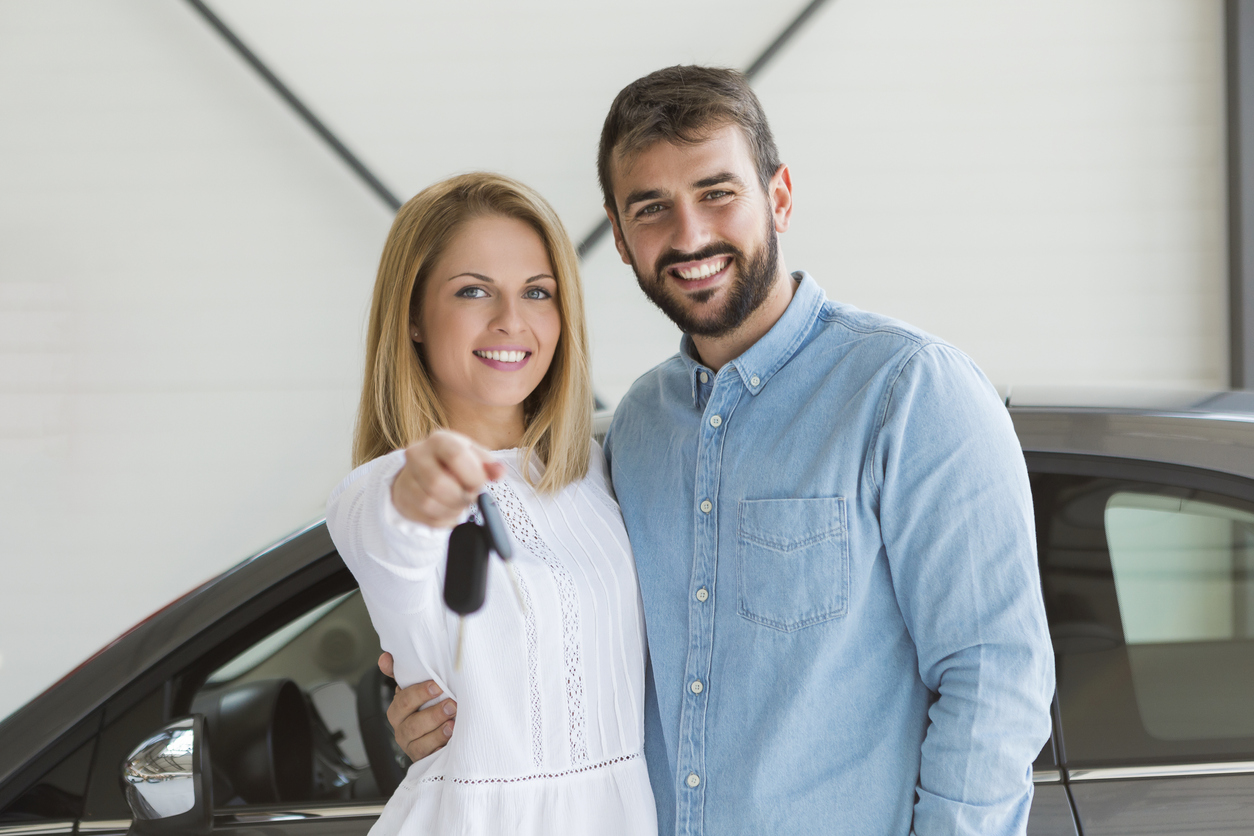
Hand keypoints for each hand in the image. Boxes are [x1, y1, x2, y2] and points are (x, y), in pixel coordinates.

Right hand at [379, 652, 455, 760]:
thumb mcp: (416, 689)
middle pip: (412, 723)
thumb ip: (402, 673)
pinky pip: (427, 755)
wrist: (436, 735)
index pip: (403, 700)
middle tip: (451, 704)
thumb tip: (386, 657)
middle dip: (433, 713)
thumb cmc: (427, 707)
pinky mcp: (422, 758)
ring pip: (420, 741)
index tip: (437, 685)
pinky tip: (451, 738)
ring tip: (453, 723)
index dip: (419, 693)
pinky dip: (439, 746)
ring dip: (438, 731)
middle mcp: (402, 728)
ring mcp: (411, 745)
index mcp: (399, 709)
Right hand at [391, 429, 506, 527]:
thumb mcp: (474, 457)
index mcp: (439, 439)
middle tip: (470, 495)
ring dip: (452, 509)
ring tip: (460, 502)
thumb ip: (489, 465)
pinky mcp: (404, 499)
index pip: (455, 456)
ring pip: (429, 503)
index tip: (480, 484)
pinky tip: (449, 509)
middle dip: (460, 496)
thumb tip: (499, 472)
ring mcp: (407, 477)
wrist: (425, 471)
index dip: (472, 476)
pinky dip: (444, 518)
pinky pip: (426, 517)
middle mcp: (417, 454)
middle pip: (438, 484)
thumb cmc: (456, 463)